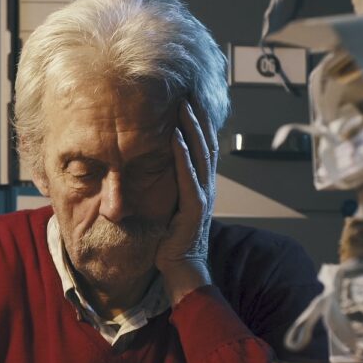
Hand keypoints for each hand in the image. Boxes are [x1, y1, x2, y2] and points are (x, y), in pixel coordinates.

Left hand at [157, 98, 218, 303]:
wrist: (183, 270)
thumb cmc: (174, 242)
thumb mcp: (172, 207)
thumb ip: (170, 188)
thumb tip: (155, 168)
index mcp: (201, 184)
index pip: (204, 146)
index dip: (199, 122)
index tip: (190, 99)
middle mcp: (206, 186)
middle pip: (207, 143)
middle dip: (198, 116)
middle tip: (189, 91)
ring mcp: (203, 196)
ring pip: (201, 154)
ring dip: (192, 128)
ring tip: (183, 106)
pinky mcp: (195, 208)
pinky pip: (189, 176)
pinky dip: (184, 156)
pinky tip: (177, 138)